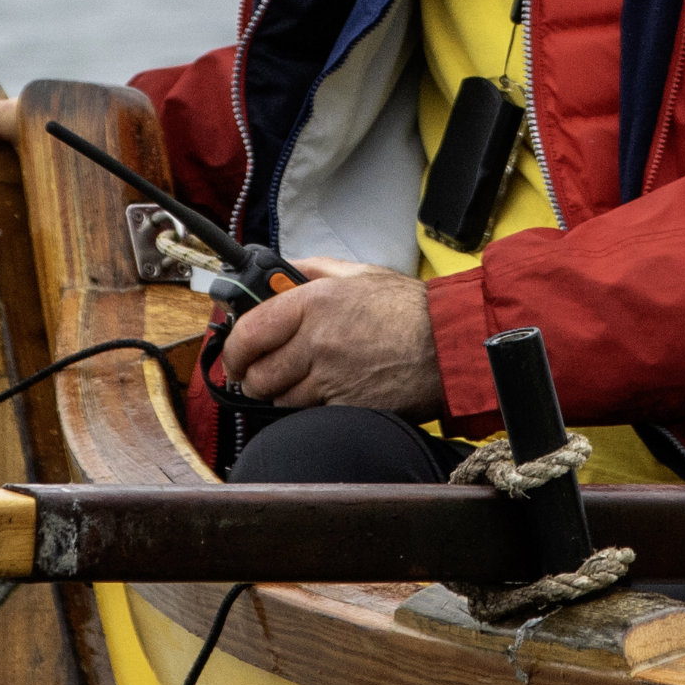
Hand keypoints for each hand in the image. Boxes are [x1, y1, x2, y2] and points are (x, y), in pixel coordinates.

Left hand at [219, 256, 444, 417]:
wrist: (450, 345)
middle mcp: (317, 341)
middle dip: (255, 377)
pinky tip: (330, 392)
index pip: (248, 332)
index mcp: (315, 303)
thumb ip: (313, 270)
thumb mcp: (360, 274)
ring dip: (284, 393)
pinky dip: (312, 408)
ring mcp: (331, 378)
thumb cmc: (410, 310)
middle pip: (258, 374)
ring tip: (305, 378)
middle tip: (262, 372)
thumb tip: (278, 272)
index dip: (234, 349)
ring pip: (280, 399)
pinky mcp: (346, 407)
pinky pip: (309, 414)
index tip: (236, 354)